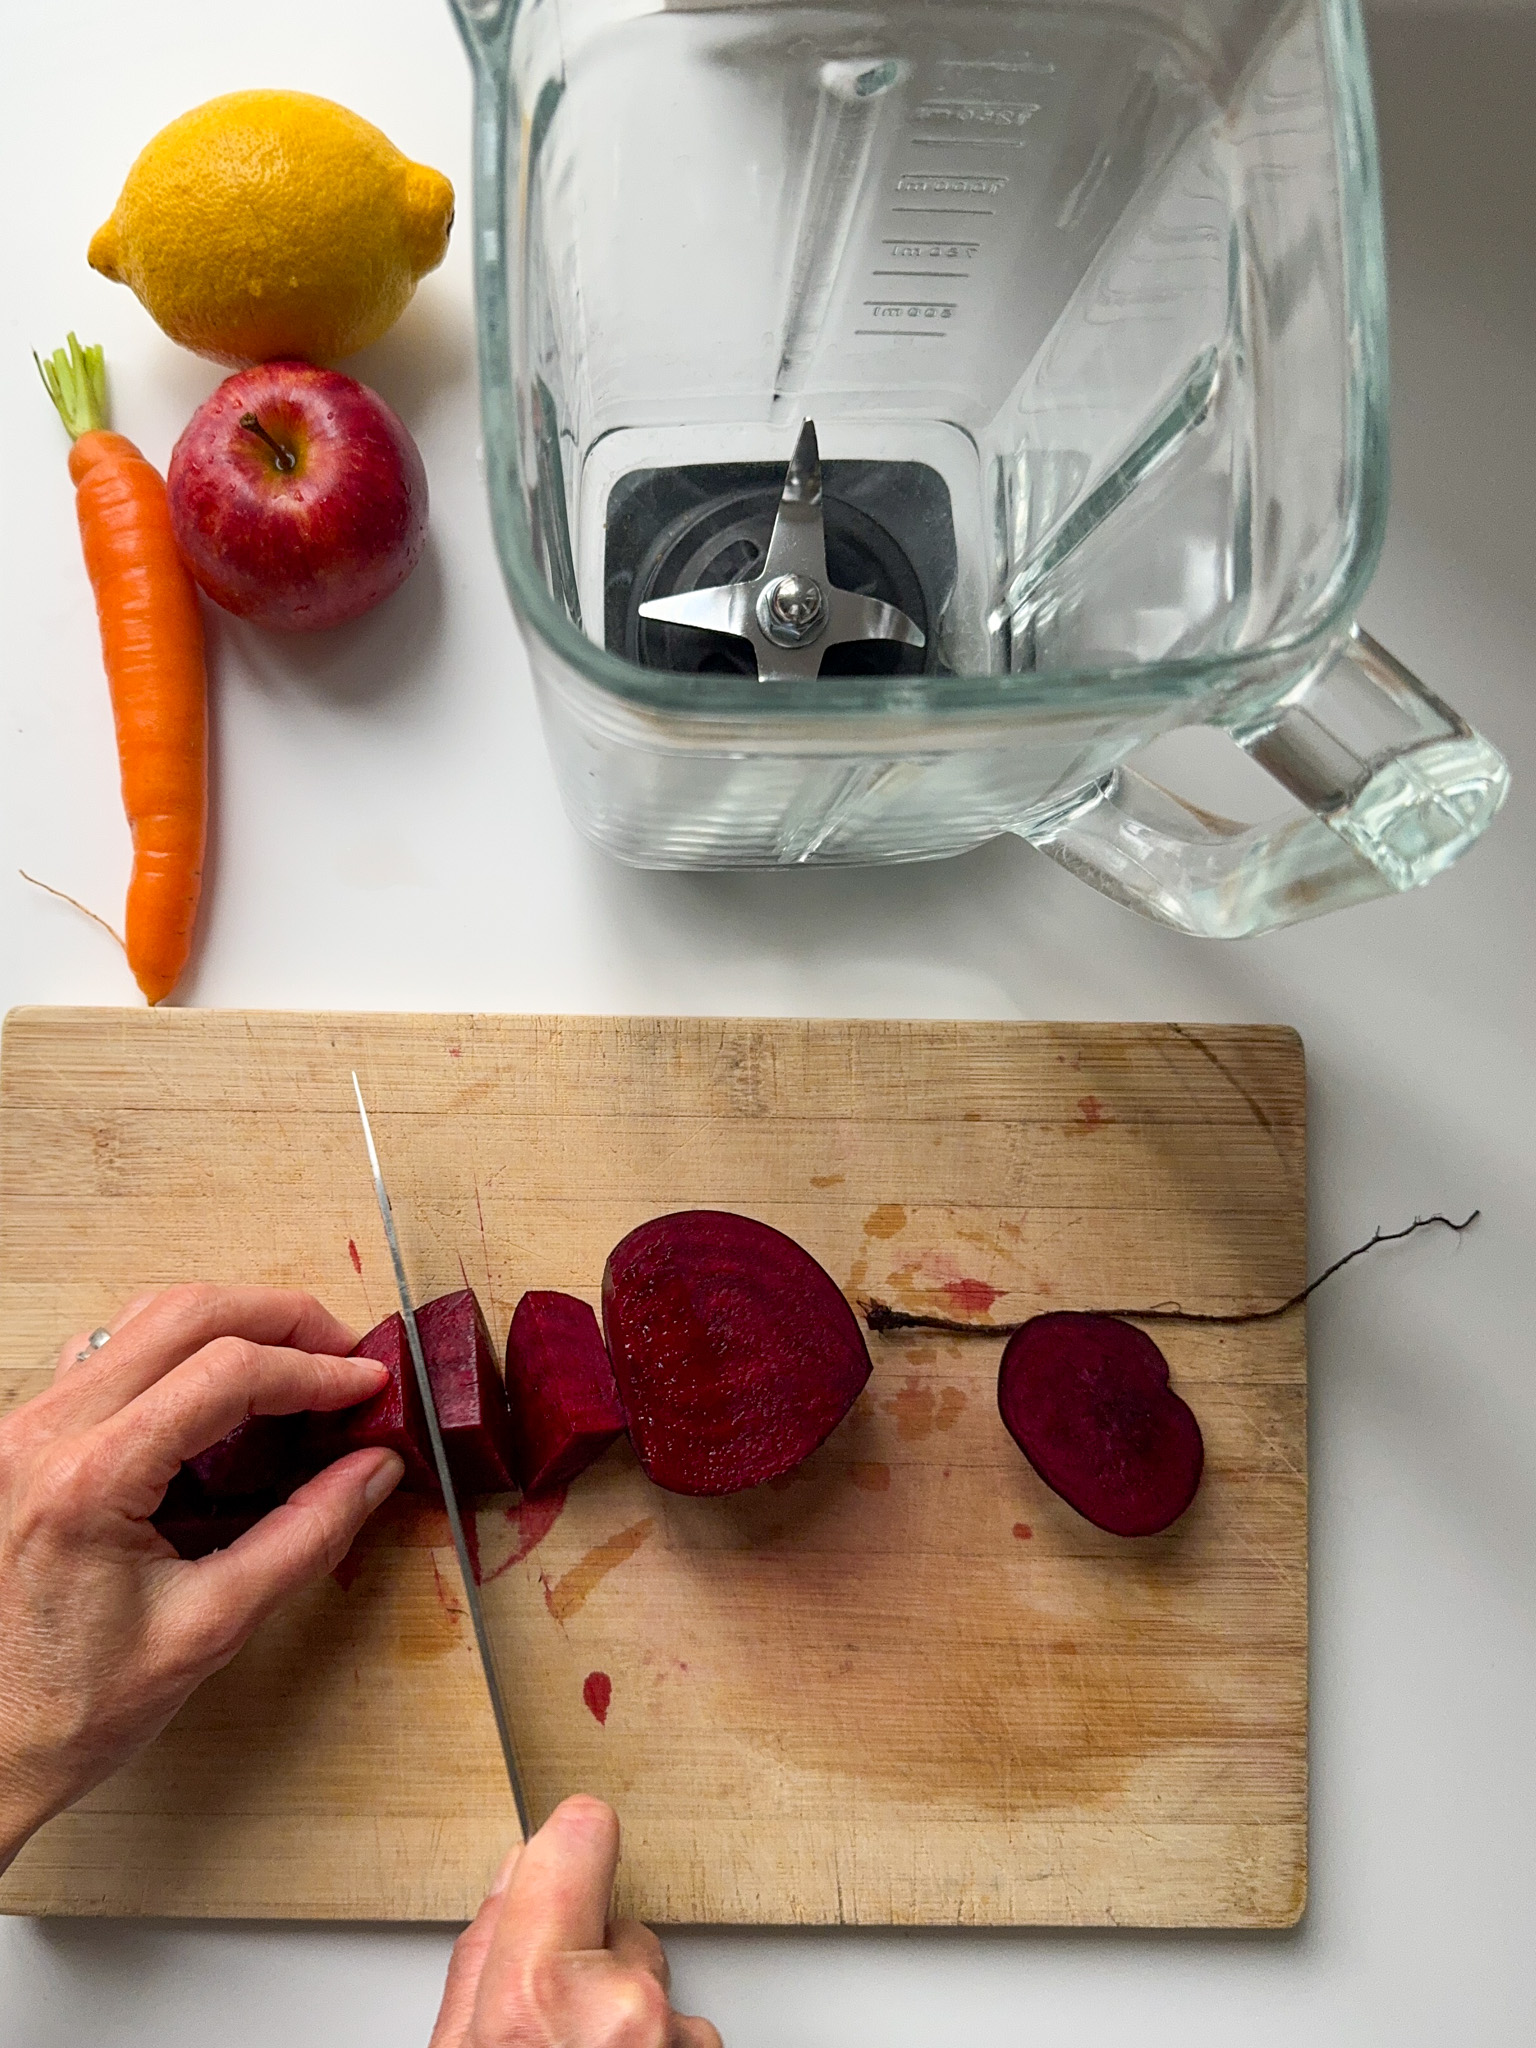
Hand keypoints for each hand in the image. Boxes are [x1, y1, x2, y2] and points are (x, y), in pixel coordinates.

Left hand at [0, 1283, 404, 1872]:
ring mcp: (23, 1428)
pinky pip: (109, 1352)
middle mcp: (44, 1433)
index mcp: (89, 1479)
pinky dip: (178, 1349)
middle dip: (282, 1318)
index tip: (368, 1383)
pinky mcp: (23, 1438)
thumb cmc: (72, 1706)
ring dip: (231, 1323)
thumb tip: (374, 1469)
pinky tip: (219, 1389)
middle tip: (344, 1352)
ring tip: (295, 1361)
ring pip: (144, 1317)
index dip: (314, 1369)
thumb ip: (305, 1536)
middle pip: (185, 1313)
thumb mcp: (211, 1628)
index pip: (226, 1373)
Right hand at [432, 1796, 720, 2047]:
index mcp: (538, 1991)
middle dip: (590, 1958)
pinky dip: (656, 2043)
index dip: (567, 1842)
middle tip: (551, 2026)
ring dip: (624, 2008)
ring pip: (652, 1978)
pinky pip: (682, 2025)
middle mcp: (620, 2007)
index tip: (566, 1844)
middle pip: (617, 1923)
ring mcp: (674, 2035)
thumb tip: (512, 1880)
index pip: (578, 1837)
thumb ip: (481, 1960)